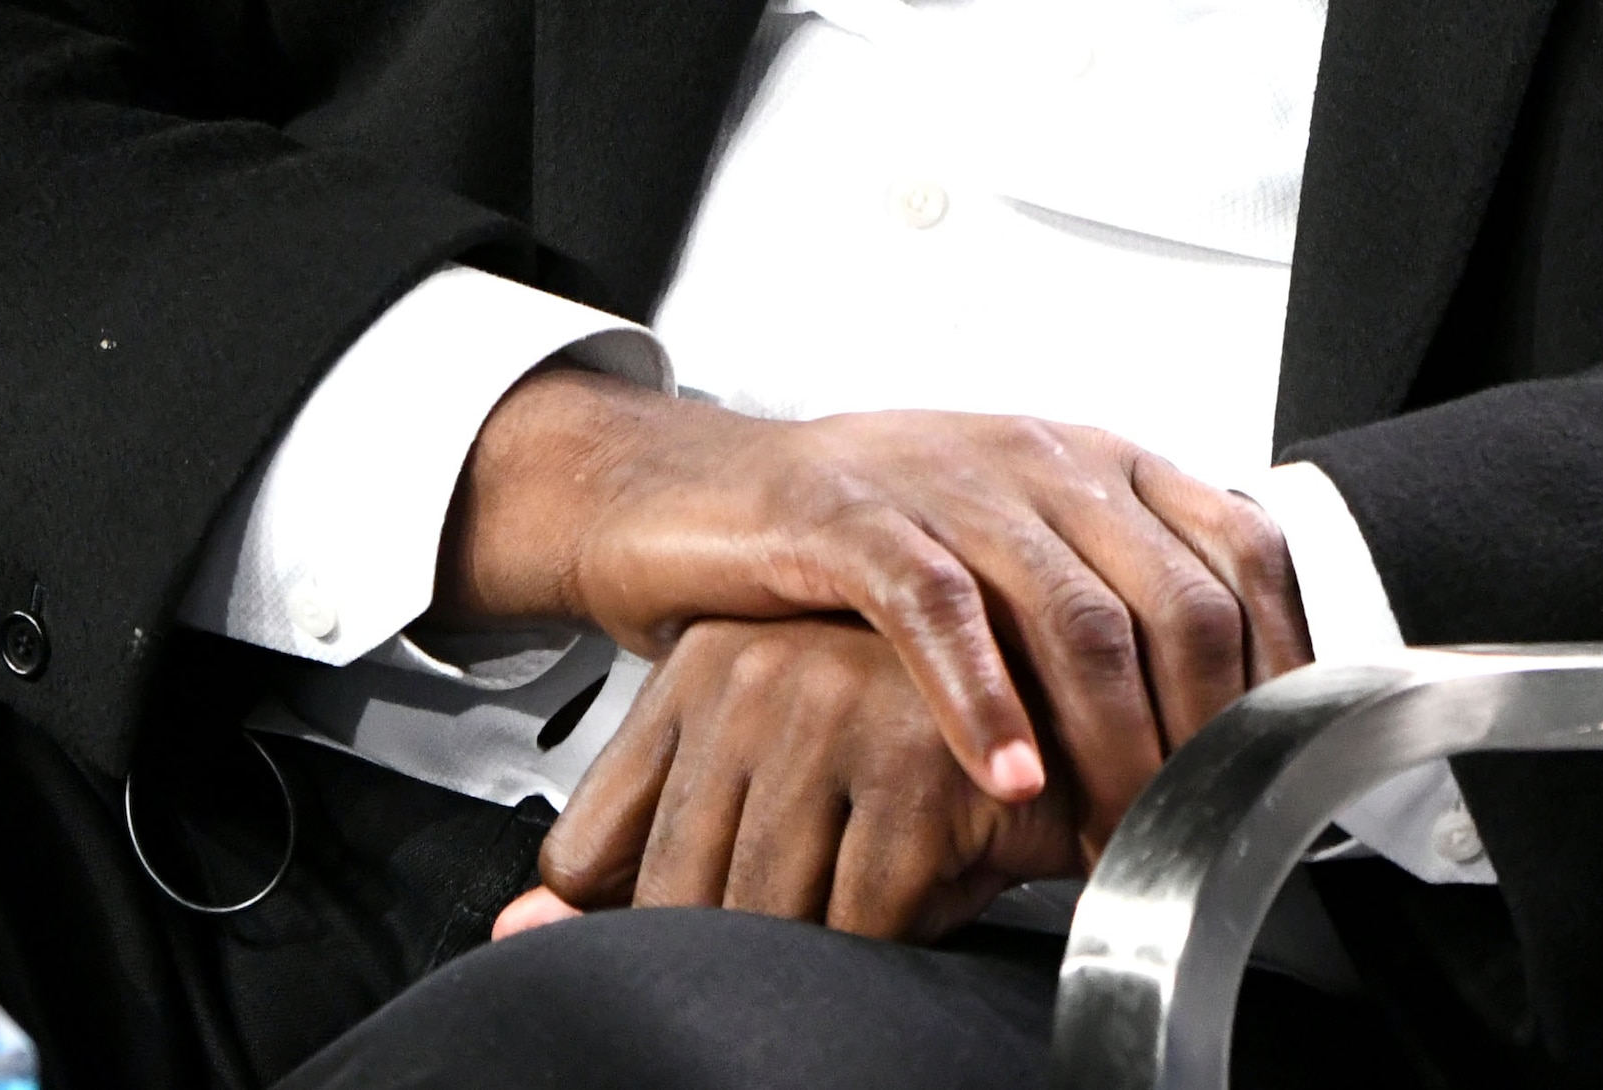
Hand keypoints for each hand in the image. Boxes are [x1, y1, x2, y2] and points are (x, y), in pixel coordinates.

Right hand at [439, 375, 1311, 841]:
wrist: (696, 491)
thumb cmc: (862, 540)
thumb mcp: (1012, 560)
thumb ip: (1110, 612)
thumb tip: (1219, 723)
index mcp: (1099, 464)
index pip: (1243, 552)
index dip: (1274, 670)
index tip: (1270, 771)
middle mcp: (1042, 459)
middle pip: (1177, 599)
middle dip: (1200, 735)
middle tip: (1192, 832)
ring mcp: (950, 481)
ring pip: (1077, 616)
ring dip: (1112, 746)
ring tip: (1114, 837)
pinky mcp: (853, 517)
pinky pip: (940, 614)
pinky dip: (984, 705)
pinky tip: (1007, 778)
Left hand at [491, 617, 1086, 942]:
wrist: (1089, 708)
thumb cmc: (923, 746)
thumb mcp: (766, 782)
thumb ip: (638, 848)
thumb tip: (513, 934)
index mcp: (703, 666)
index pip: (594, 848)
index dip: (643, 911)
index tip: (714, 914)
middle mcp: (752, 677)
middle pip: (673, 898)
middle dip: (747, 937)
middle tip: (827, 901)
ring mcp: (830, 717)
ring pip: (760, 917)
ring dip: (828, 932)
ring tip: (884, 881)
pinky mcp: (911, 774)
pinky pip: (858, 925)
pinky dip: (899, 932)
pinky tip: (938, 875)